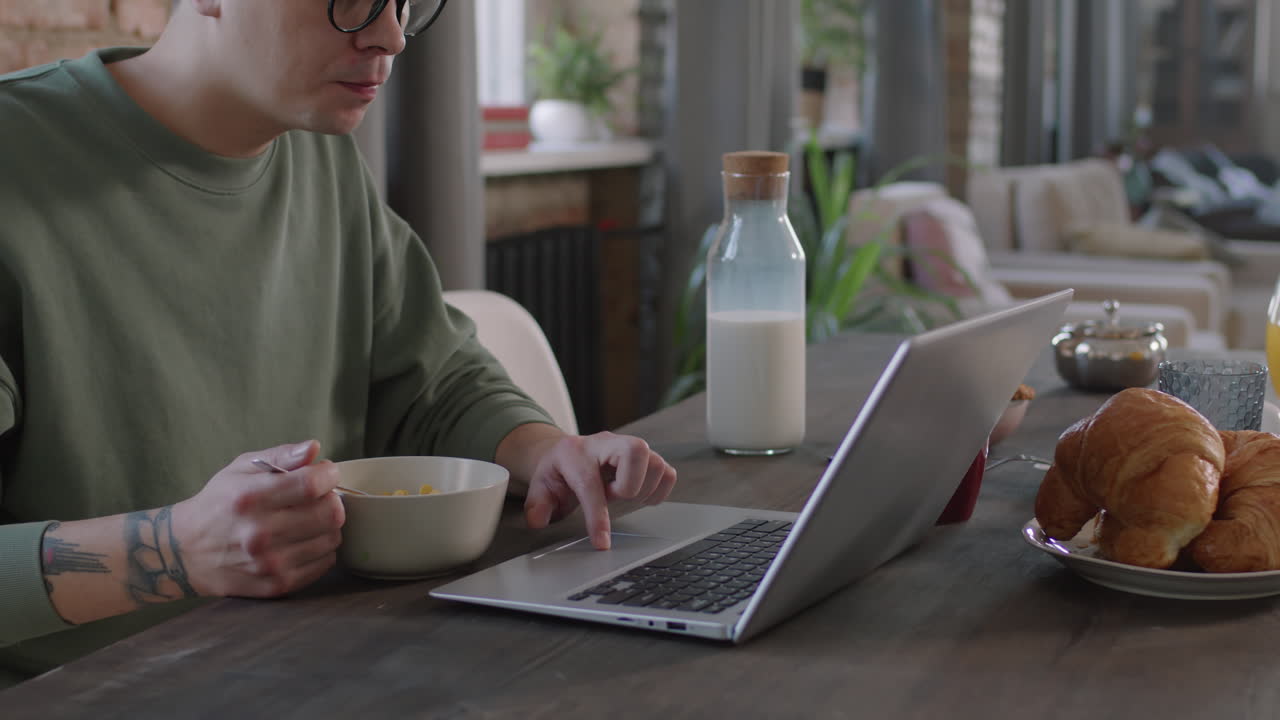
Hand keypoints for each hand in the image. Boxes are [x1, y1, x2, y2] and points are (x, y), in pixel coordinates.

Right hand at [171, 440, 344, 596]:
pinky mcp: (277, 585)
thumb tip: (314, 448)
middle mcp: (260, 534)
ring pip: (332, 538)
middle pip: (330, 513)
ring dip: (329, 525)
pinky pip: (324, 562)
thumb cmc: (218, 503)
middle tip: (320, 497)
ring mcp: (269, 563)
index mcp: (250, 498)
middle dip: (332, 499)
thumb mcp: (240, 469)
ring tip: (311, 518)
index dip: (328, 475)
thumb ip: (280, 456)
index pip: (311, 484)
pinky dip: (322, 548)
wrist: (185, 552)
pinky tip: (305, 540)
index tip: (326, 473)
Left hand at [521, 431, 676, 549]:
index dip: (598, 516)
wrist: (568, 453)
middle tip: (612, 497)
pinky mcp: (647, 456)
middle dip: (629, 485)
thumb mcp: (540, 488)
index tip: (602, 543)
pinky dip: (657, 491)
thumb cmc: (558, 472)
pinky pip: (667, 473)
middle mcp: (607, 443)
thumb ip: (537, 505)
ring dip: (642, 490)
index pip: (591, 483)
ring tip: (620, 495)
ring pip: (656, 463)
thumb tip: (538, 521)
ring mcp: (629, 447)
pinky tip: (637, 495)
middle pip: (636, 452)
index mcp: (577, 453)